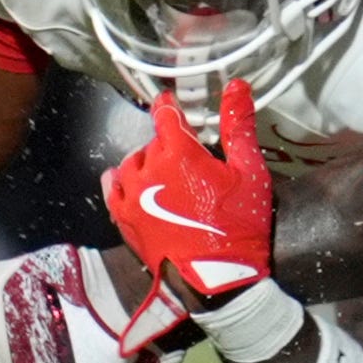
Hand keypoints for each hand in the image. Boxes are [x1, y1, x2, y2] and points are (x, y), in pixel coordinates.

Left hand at [101, 81, 271, 352]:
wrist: (217, 278)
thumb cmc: (239, 223)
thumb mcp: (250, 171)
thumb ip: (239, 125)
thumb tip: (236, 84)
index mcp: (179, 154)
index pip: (165, 115)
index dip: (169, 105)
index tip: (170, 101)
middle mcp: (148, 171)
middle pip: (152, 142)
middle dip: (168, 142)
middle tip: (189, 153)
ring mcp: (131, 198)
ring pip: (131, 164)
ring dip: (145, 161)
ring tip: (164, 171)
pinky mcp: (124, 220)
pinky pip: (112, 190)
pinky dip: (119, 181)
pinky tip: (128, 181)